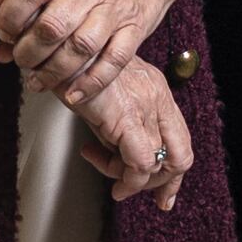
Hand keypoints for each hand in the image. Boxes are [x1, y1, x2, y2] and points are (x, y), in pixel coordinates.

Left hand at [0, 0, 184, 101]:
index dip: (11, 14)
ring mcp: (116, 8)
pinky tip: (72, 95)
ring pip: (81, 47)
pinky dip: (91, 83)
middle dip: (29, 51)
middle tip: (21, 60)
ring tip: (37, 81)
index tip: (4, 30)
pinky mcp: (135, 29)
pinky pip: (114, 61)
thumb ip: (31, 5)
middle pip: (54, 24)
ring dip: (54, 71)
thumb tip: (0, 52)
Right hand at [72, 59, 195, 208]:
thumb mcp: (105, 95)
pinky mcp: (127, 119)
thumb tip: (116, 155)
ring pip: (158, 164)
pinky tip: (104, 170)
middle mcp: (158, 98)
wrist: (61, 46)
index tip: (164, 192)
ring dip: (132, 180)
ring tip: (107, 172)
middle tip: (145, 196)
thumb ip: (117, 124)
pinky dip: (126, 179)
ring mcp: (146, 107)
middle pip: (180, 155)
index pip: (179, 138)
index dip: (172, 171)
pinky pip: (140, 164)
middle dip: (164, 184)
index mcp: (156, 89)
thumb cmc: (74, 66)